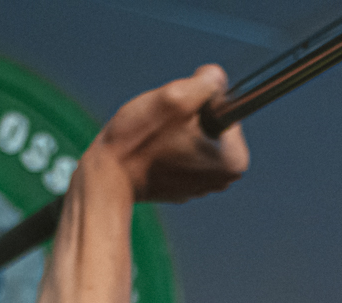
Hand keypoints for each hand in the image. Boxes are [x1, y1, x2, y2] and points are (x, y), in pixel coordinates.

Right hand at [90, 65, 248, 203]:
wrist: (108, 178)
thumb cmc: (139, 141)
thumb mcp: (176, 97)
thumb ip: (207, 81)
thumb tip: (217, 77)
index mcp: (234, 159)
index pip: (225, 107)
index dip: (198, 100)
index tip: (177, 114)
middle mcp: (225, 177)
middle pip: (211, 123)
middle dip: (188, 116)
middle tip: (163, 125)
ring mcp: (203, 185)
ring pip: (195, 136)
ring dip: (176, 129)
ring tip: (155, 138)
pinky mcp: (183, 186)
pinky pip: (181, 153)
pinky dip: (168, 146)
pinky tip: (151, 152)